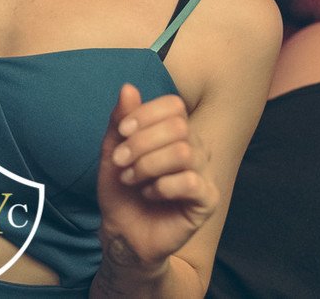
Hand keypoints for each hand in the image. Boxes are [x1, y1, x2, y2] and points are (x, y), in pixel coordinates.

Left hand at [96, 84, 217, 267]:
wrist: (123, 231)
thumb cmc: (121, 189)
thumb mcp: (112, 150)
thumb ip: (120, 119)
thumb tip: (128, 88)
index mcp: (175, 132)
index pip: (174, 105)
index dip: (146, 114)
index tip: (122, 131)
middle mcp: (195, 148)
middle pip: (178, 127)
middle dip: (141, 143)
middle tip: (120, 162)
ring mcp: (204, 173)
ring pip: (183, 153)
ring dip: (147, 166)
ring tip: (131, 179)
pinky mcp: (207, 199)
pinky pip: (191, 182)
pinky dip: (161, 187)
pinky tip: (150, 194)